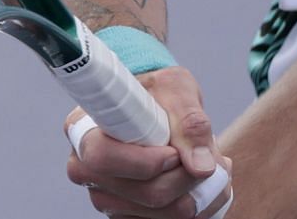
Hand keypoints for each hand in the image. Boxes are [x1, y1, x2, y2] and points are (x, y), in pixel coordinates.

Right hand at [64, 67, 232, 216]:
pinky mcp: (128, 216)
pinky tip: (204, 184)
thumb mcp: (176, 90)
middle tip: (210, 158)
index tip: (174, 152)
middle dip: (186, 178)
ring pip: (161, 214)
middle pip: (142, 193)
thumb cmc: (160, 94)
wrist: (159, 110)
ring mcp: (107, 199)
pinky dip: (199, 208)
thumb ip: (190, 122)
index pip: (103, 158)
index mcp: (84, 132)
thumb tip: (202, 167)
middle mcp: (87, 171)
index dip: (146, 161)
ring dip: (200, 194)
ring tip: (212, 165)